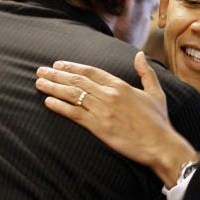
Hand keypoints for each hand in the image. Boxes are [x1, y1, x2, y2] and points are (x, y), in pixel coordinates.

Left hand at [36, 52, 197, 187]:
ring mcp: (102, 111)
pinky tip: (48, 102)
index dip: (72, 67)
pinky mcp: (99, 127)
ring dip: (53, 88)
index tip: (58, 64)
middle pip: (77, 81)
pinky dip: (60, 107)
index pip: (91, 72)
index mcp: (121, 85)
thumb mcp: (156, 92)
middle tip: (40, 71)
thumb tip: (140, 55)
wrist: (160, 144)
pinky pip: (74, 114)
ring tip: (39, 83)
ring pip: (72, 95)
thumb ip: (145, 72)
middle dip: (56, 75)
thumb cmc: (159, 121)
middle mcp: (109, 95)